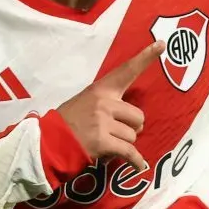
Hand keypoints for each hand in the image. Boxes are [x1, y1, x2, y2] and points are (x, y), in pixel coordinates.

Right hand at [57, 40, 164, 172]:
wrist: (47, 142)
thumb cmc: (68, 123)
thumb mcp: (86, 103)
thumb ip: (108, 104)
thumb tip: (135, 121)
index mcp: (100, 89)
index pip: (126, 71)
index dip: (145, 57)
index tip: (161, 44)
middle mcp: (104, 102)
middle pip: (138, 116)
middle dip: (131, 128)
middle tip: (115, 133)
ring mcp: (103, 121)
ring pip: (133, 136)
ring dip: (124, 144)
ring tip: (105, 144)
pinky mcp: (102, 141)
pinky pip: (130, 152)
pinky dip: (134, 160)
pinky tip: (137, 164)